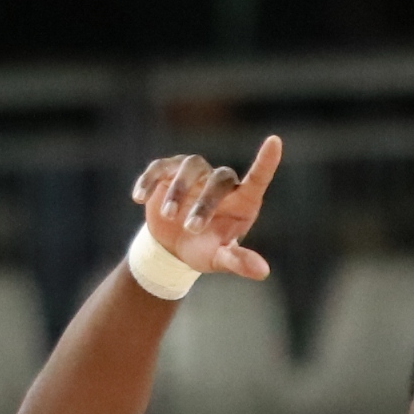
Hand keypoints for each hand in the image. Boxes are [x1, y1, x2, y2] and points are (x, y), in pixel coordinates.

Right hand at [133, 135, 285, 282]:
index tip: (275, 142)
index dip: (266, 161)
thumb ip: (239, 261)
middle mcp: (220, 181)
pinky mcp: (167, 172)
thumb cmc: (204, 250)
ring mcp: (194, 173)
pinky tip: (139, 198)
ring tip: (167, 217)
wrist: (172, 247)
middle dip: (205, 203)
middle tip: (191, 228)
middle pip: (219, 179)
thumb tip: (262, 272)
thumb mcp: (220, 259)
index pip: (257, 178)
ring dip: (178, 191)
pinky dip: (149, 180)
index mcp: (241, 200)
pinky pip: (158, 168)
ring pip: (189, 167)